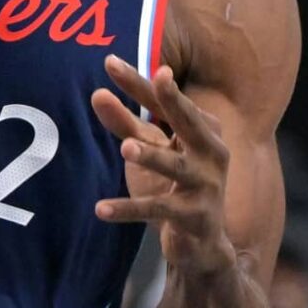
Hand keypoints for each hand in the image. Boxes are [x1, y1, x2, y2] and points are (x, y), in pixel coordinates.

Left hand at [92, 56, 236, 276]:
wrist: (202, 245)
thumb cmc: (174, 187)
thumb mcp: (150, 152)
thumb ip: (125, 125)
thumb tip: (96, 94)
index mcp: (202, 130)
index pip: (167, 102)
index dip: (139, 82)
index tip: (110, 61)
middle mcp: (211, 152)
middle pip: (187, 121)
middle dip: (173, 99)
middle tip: (158, 78)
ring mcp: (206, 185)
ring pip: (176, 166)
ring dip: (153, 156)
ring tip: (126, 148)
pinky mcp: (194, 217)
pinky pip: (158, 210)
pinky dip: (129, 209)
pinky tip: (101, 208)